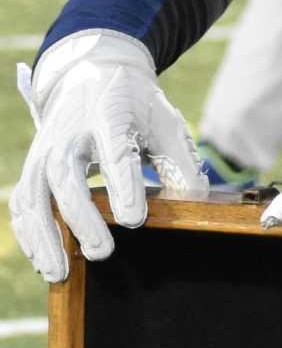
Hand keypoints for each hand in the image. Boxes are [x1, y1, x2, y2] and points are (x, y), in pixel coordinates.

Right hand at [12, 31, 206, 283]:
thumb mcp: (166, 124)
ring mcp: (44, 150)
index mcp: (110, 117)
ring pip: (34, 194)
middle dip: (81, 218)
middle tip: (102, 252)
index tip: (134, 219)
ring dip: (44, 236)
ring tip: (59, 272)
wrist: (91, 74)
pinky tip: (42, 259)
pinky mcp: (32, 165)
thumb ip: (181, 164)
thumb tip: (194, 206)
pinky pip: (22, 201)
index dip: (124, 188)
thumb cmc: (136, 107)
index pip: (115, 154)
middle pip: (65, 177)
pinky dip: (27, 232)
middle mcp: (69, 134)